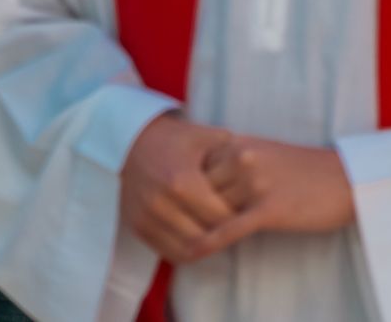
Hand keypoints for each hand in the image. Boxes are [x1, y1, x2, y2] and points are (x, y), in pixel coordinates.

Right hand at [119, 114, 237, 263]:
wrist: (132, 143)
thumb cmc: (177, 139)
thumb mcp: (208, 138)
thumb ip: (232, 156)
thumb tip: (258, 171)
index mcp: (181, 181)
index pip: (219, 216)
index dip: (239, 218)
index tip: (249, 212)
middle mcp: (161, 204)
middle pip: (204, 236)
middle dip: (225, 235)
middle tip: (238, 226)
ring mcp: (146, 218)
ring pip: (186, 250)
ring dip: (207, 247)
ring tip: (222, 234)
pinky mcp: (137, 227)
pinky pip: (168, 253)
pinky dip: (188, 252)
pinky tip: (202, 239)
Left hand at [193, 137, 354, 254]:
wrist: (348, 179)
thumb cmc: (305, 169)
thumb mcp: (263, 152)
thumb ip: (230, 161)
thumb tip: (196, 181)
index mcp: (240, 143)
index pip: (193, 170)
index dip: (188, 190)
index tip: (181, 203)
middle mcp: (244, 158)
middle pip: (197, 192)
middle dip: (192, 210)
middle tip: (185, 226)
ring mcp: (256, 183)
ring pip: (210, 212)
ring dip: (200, 227)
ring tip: (190, 240)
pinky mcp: (268, 209)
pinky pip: (227, 230)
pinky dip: (208, 243)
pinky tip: (195, 253)